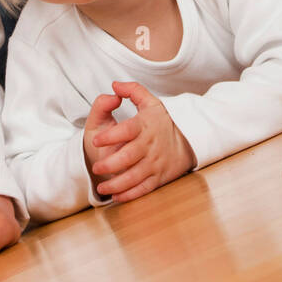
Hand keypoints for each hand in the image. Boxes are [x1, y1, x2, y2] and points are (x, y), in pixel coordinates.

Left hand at [88, 80, 194, 203]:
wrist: (185, 142)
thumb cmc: (158, 123)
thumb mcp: (149, 102)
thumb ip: (132, 90)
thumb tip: (114, 86)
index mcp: (145, 125)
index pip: (128, 130)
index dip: (111, 135)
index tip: (96, 140)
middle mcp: (150, 145)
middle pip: (129, 156)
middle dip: (111, 164)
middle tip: (96, 167)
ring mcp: (154, 163)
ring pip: (135, 176)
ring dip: (116, 184)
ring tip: (101, 186)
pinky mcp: (158, 178)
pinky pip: (144, 189)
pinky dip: (130, 195)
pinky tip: (116, 196)